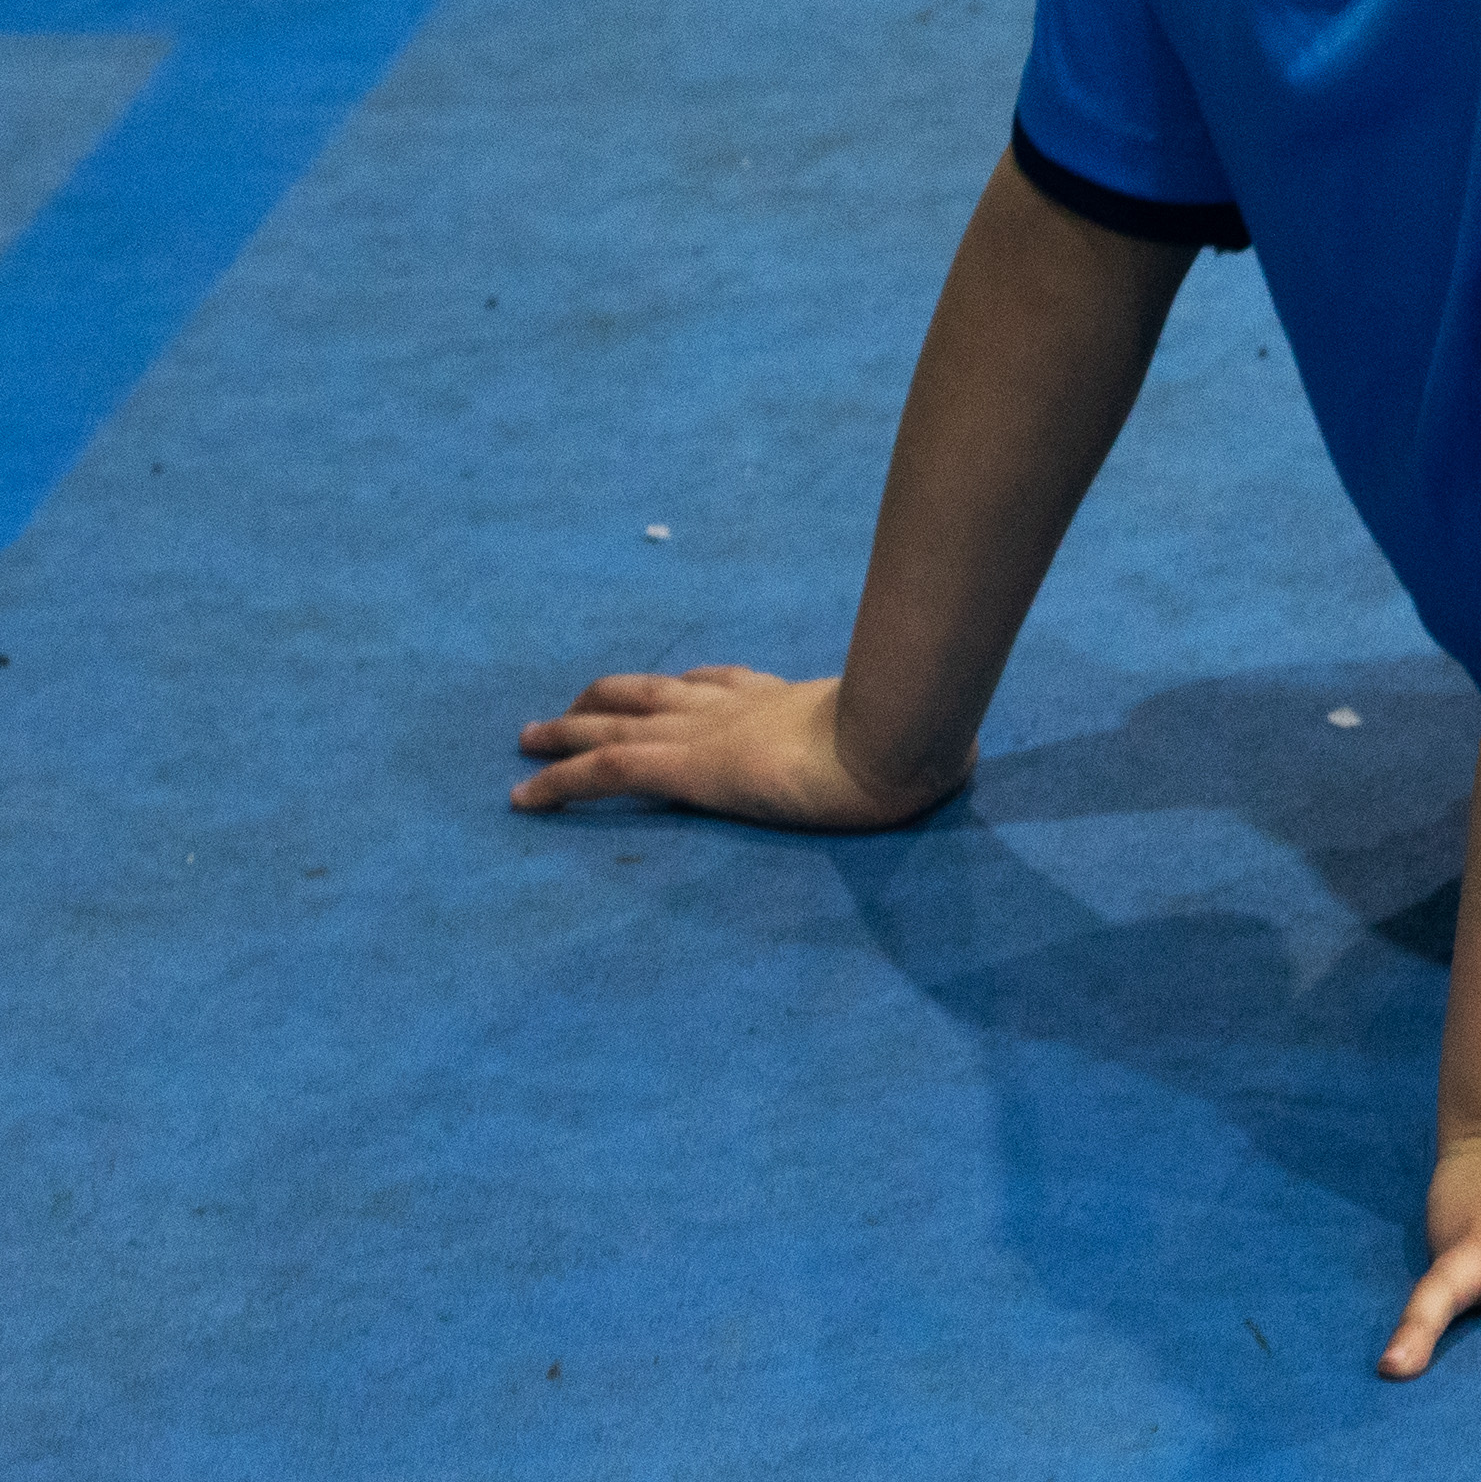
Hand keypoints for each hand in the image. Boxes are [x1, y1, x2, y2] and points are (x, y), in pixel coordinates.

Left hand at [510, 665, 962, 831]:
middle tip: (570, 708)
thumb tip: (958, 755)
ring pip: (616, 721)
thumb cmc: (920, 740)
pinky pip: (604, 770)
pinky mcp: (685, 768)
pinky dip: (558, 782)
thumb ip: (921, 738)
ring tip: (528, 738)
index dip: (688, 687)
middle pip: (658, 692)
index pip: (726, 684)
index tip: (666, 691)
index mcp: (790, 700)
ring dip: (567, 729)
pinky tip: (523, 797)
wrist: (896, 740)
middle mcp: (739, 707)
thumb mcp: (920, 734)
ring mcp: (708, 732)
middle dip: (612, 698)